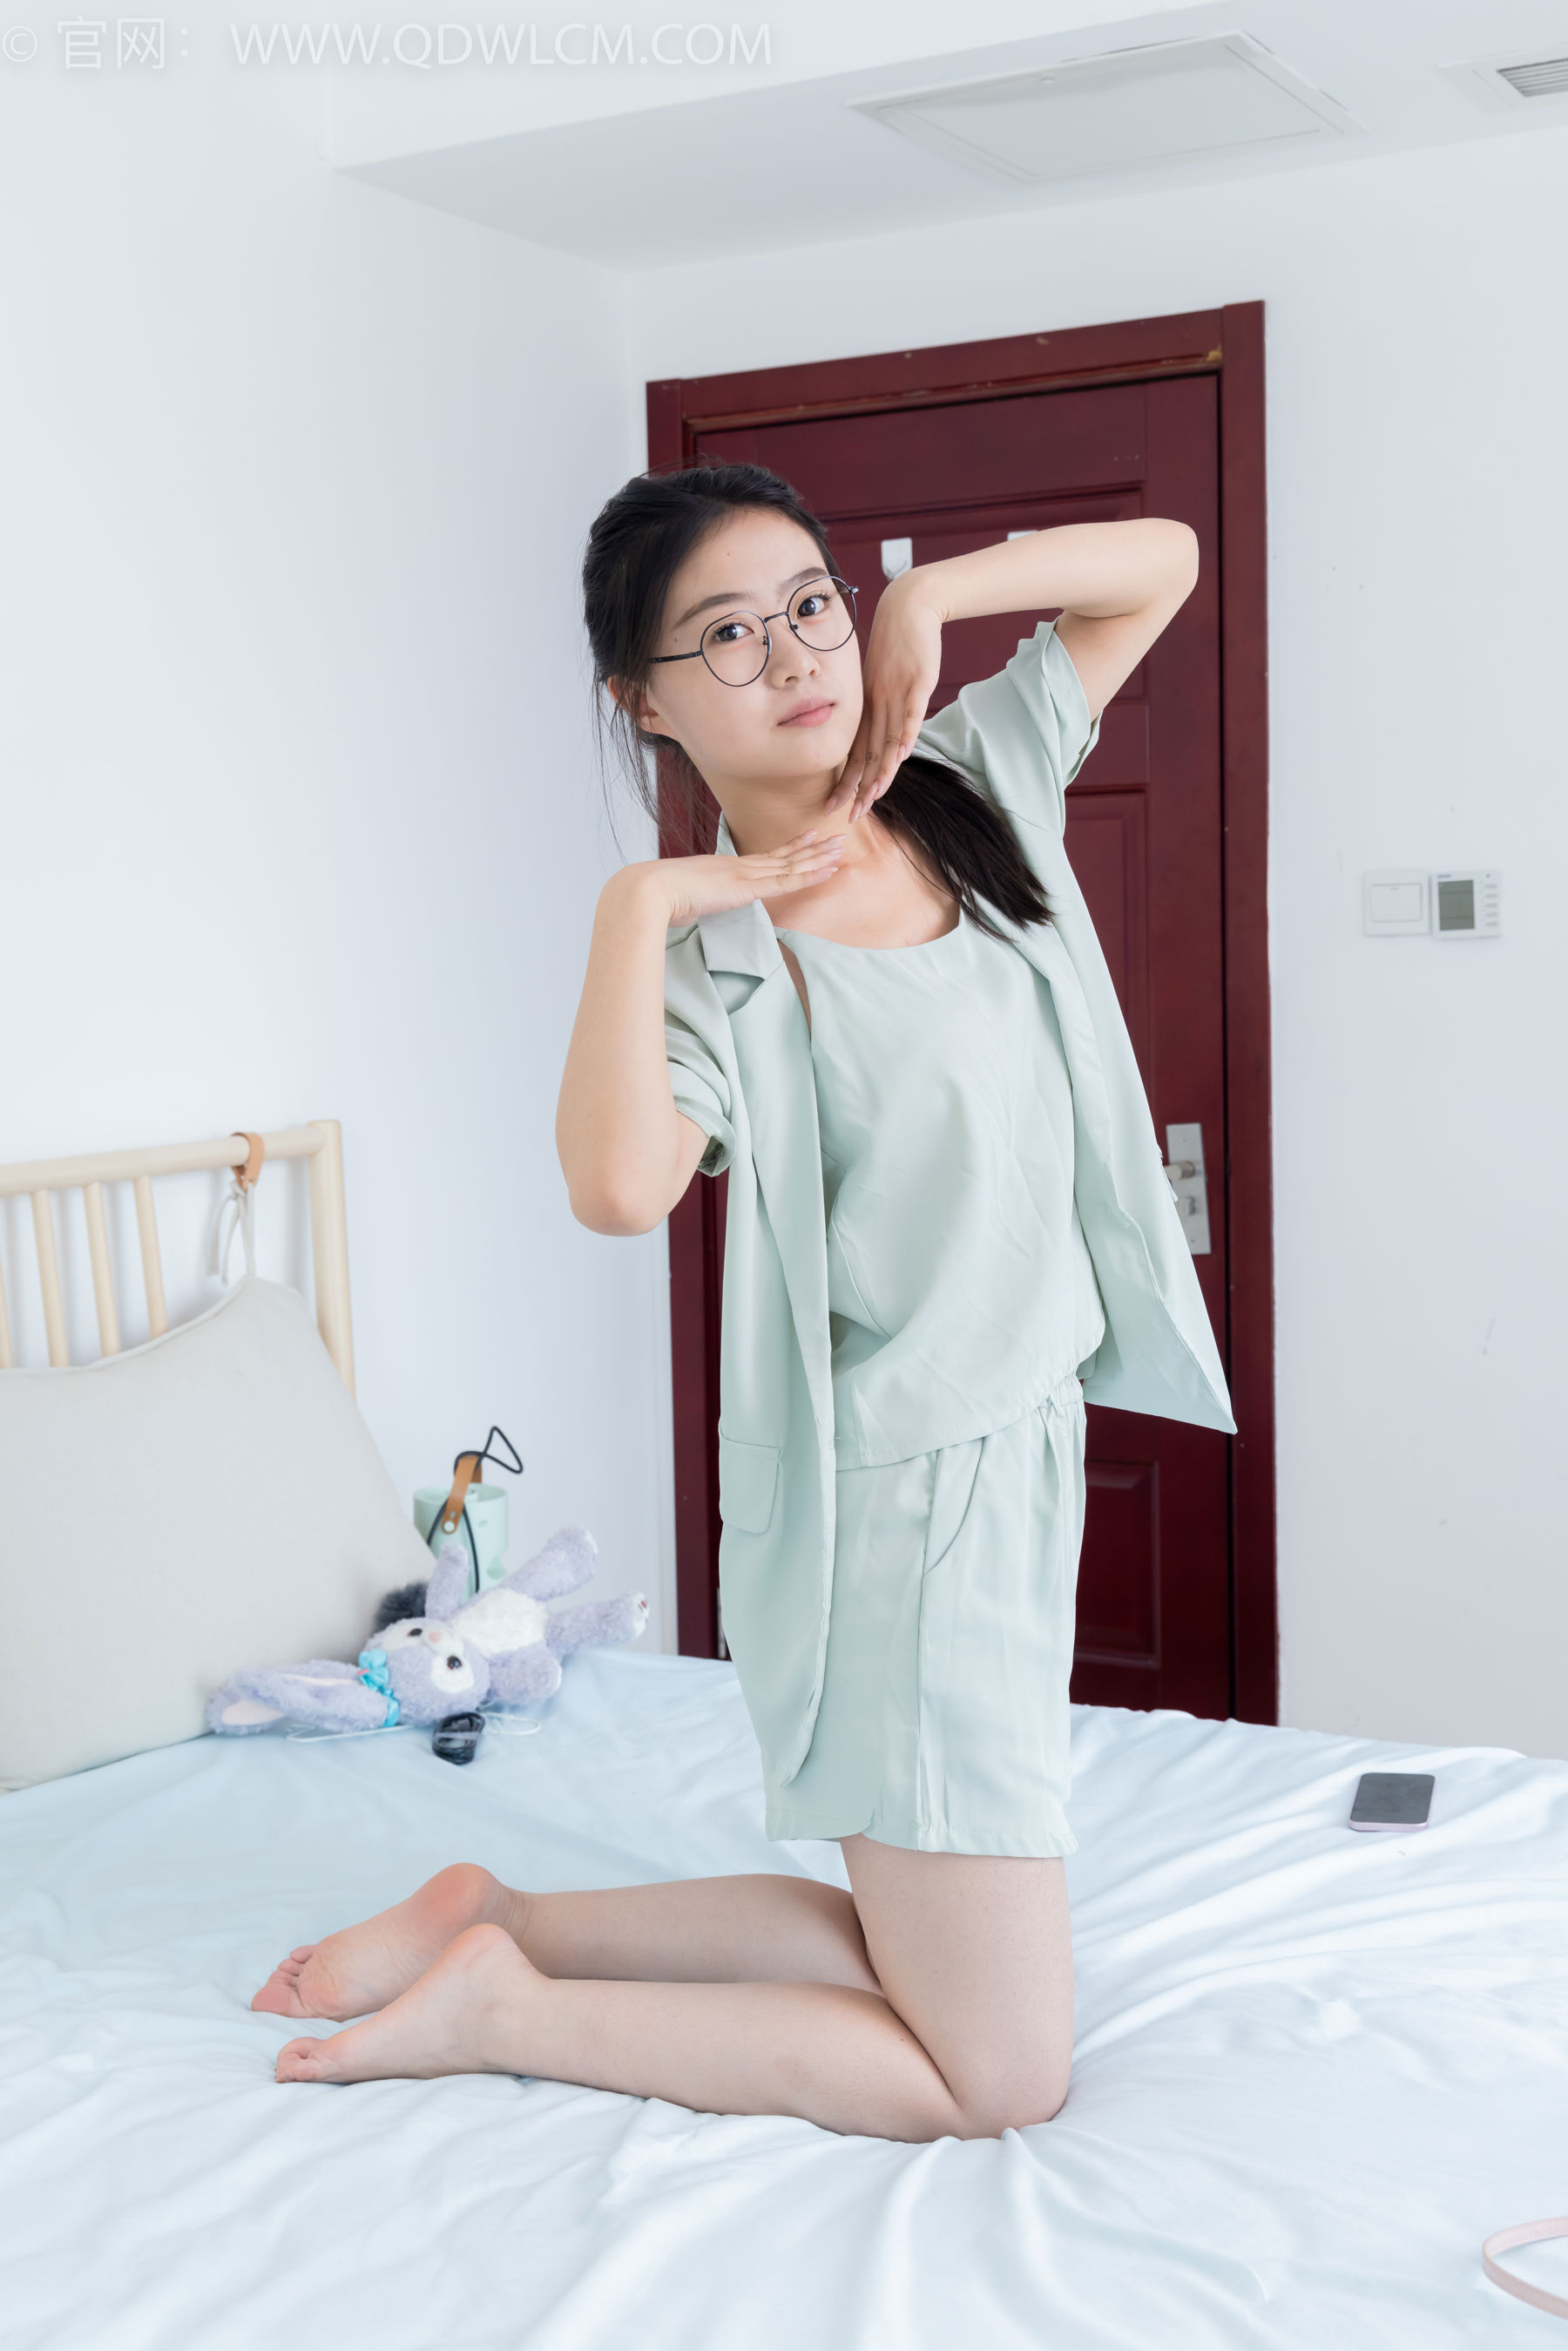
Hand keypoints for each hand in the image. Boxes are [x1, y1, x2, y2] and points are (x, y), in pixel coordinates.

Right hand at [623, 827, 846, 929]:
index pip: (766, 858)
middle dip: (812, 848)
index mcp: (726, 868)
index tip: (809, 836)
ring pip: (791, 864)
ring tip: (841, 848)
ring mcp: (745, 874)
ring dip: (818, 857)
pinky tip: (828, 870)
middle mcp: (739, 866)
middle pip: (784, 856)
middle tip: (837, 837)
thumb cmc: (660, 899)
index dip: (790, 848)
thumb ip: (695, 902)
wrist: (651, 891)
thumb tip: (690, 909)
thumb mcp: (685, 900)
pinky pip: (787, 881)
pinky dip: (810, 875)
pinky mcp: (747, 887)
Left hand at [825, 578, 942, 823]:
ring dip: (881, 770)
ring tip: (874, 795)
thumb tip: (881, 740)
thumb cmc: (895, 647)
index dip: (848, 781)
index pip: (857, 753)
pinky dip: (906, 734)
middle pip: (868, 754)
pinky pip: (911, 713)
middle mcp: (878, 706)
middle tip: (848, 814)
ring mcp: (897, 695)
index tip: (836, 805)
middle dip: (859, 787)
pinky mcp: (917, 683)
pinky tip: (901, 755)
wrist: (906, 610)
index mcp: (869, 709)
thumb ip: (882, 710)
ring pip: (888, 739)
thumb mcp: (884, 682)